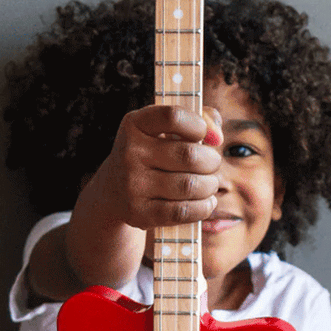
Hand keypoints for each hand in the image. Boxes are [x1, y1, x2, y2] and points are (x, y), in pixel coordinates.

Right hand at [98, 103, 223, 229]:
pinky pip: (182, 212)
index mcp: (135, 124)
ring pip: (190, 185)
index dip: (199, 125)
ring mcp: (132, 184)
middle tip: (211, 164)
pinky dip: (203, 207)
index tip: (204, 135)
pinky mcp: (138, 212)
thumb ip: (199, 119)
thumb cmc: (152, 154)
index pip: (173, 117)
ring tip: (209, 184)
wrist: (113, 190)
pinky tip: (206, 202)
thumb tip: (216, 136)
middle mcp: (129, 152)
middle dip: (212, 161)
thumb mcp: (164, 129)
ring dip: (210, 185)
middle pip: (189, 155)